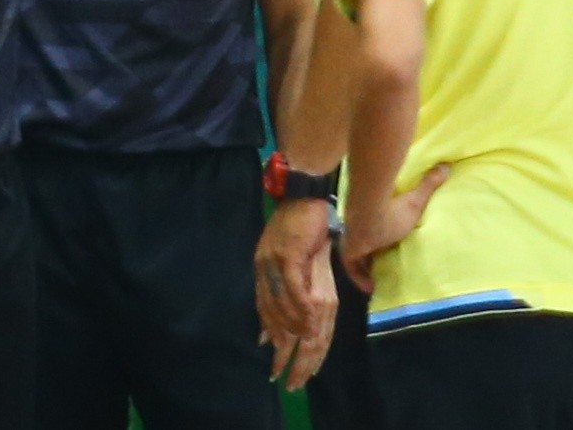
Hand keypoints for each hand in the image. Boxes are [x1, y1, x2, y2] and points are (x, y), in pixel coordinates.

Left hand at [254, 197, 339, 387]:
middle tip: (285, 378)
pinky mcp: (288, 254)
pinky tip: (309, 327)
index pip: (265, 310)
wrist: (303, 194)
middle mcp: (264, 267)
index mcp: (263, 268)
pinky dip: (301, 309)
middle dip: (280, 350)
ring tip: (301, 360)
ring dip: (293, 335)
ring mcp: (274, 261)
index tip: (277, 363)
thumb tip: (292, 304)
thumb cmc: (300, 221)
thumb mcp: (291, 252)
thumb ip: (290, 280)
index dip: (272, 337)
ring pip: (281, 306)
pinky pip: (294, 288)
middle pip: (271, 315)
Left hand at [340, 164, 450, 292]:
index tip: (383, 251)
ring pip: (356, 258)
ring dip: (364, 269)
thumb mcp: (414, 200)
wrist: (370, 211)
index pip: (373, 233)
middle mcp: (360, 230)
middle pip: (363, 247)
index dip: (377, 243)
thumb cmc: (392, 208)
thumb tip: (445, 166)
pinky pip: (352, 269)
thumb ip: (428, 184)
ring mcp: (352, 240)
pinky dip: (359, 279)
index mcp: (374, 221)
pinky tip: (370, 289)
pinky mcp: (349, 252)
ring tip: (377, 283)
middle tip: (381, 270)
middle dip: (370, 258)